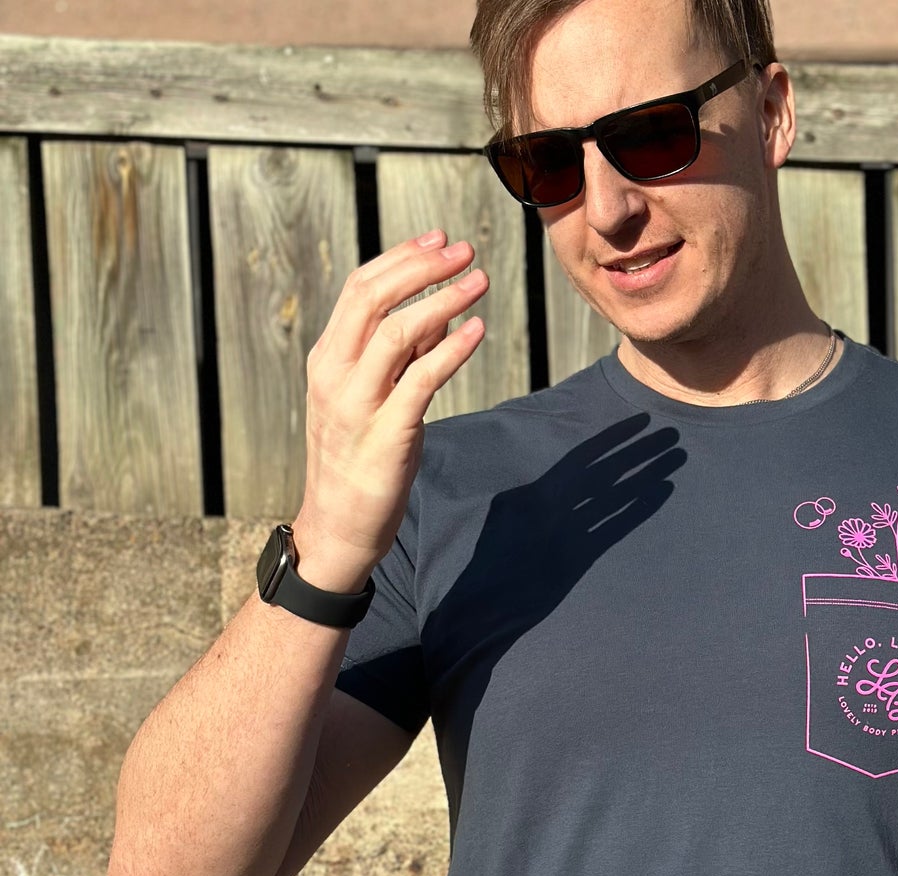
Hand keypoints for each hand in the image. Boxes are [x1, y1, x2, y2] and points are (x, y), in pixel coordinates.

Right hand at [294, 229, 489, 590]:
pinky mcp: (387, 434)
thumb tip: (437, 314)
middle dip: (421, 266)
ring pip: (396, 333)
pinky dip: (451, 350)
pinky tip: (477, 330)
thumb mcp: (374, 398)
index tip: (440, 239)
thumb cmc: (360, 460)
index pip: (360, 289)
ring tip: (479, 281)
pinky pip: (420, 381)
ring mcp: (357, 404)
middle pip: (372, 297)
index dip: (402, 258)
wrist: (339, 525)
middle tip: (464, 249)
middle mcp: (336, 374)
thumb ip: (399, 358)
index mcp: (328, 358)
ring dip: (442, 300)